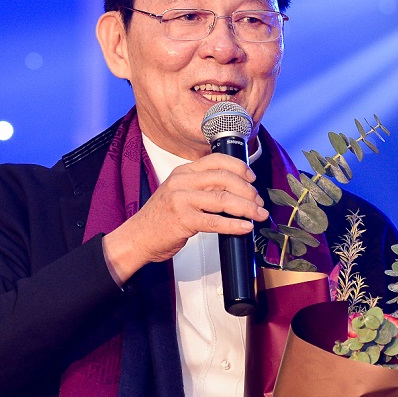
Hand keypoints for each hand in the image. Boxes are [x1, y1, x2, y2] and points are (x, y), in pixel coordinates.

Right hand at [101, 152, 269, 283]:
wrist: (138, 236)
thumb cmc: (162, 218)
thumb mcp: (179, 192)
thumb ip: (201, 186)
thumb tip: (235, 189)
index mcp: (184, 172)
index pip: (217, 160)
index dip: (240, 168)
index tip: (252, 178)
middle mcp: (182, 182)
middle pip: (225, 179)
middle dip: (248, 190)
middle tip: (259, 201)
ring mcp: (181, 200)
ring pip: (223, 199)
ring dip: (247, 207)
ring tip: (259, 214)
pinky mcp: (183, 220)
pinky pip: (215, 221)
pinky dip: (234, 225)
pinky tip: (245, 227)